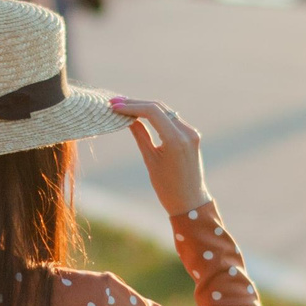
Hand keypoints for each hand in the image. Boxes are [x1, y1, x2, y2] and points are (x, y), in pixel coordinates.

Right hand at [110, 97, 211, 213]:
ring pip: (165, 111)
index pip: (152, 111)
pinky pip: (171, 119)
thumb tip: (128, 118)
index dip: (131, 106)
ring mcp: (191, 132)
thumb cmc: (167, 187)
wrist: (190, 202)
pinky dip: (156, 115)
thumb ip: (140, 135)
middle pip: (159, 107)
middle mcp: (187, 132)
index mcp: (176, 140)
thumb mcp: (150, 160)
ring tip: (124, 106)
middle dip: (136, 104)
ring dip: (145, 107)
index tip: (114, 106)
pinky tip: (140, 114)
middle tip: (114, 103)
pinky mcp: (192, 135)